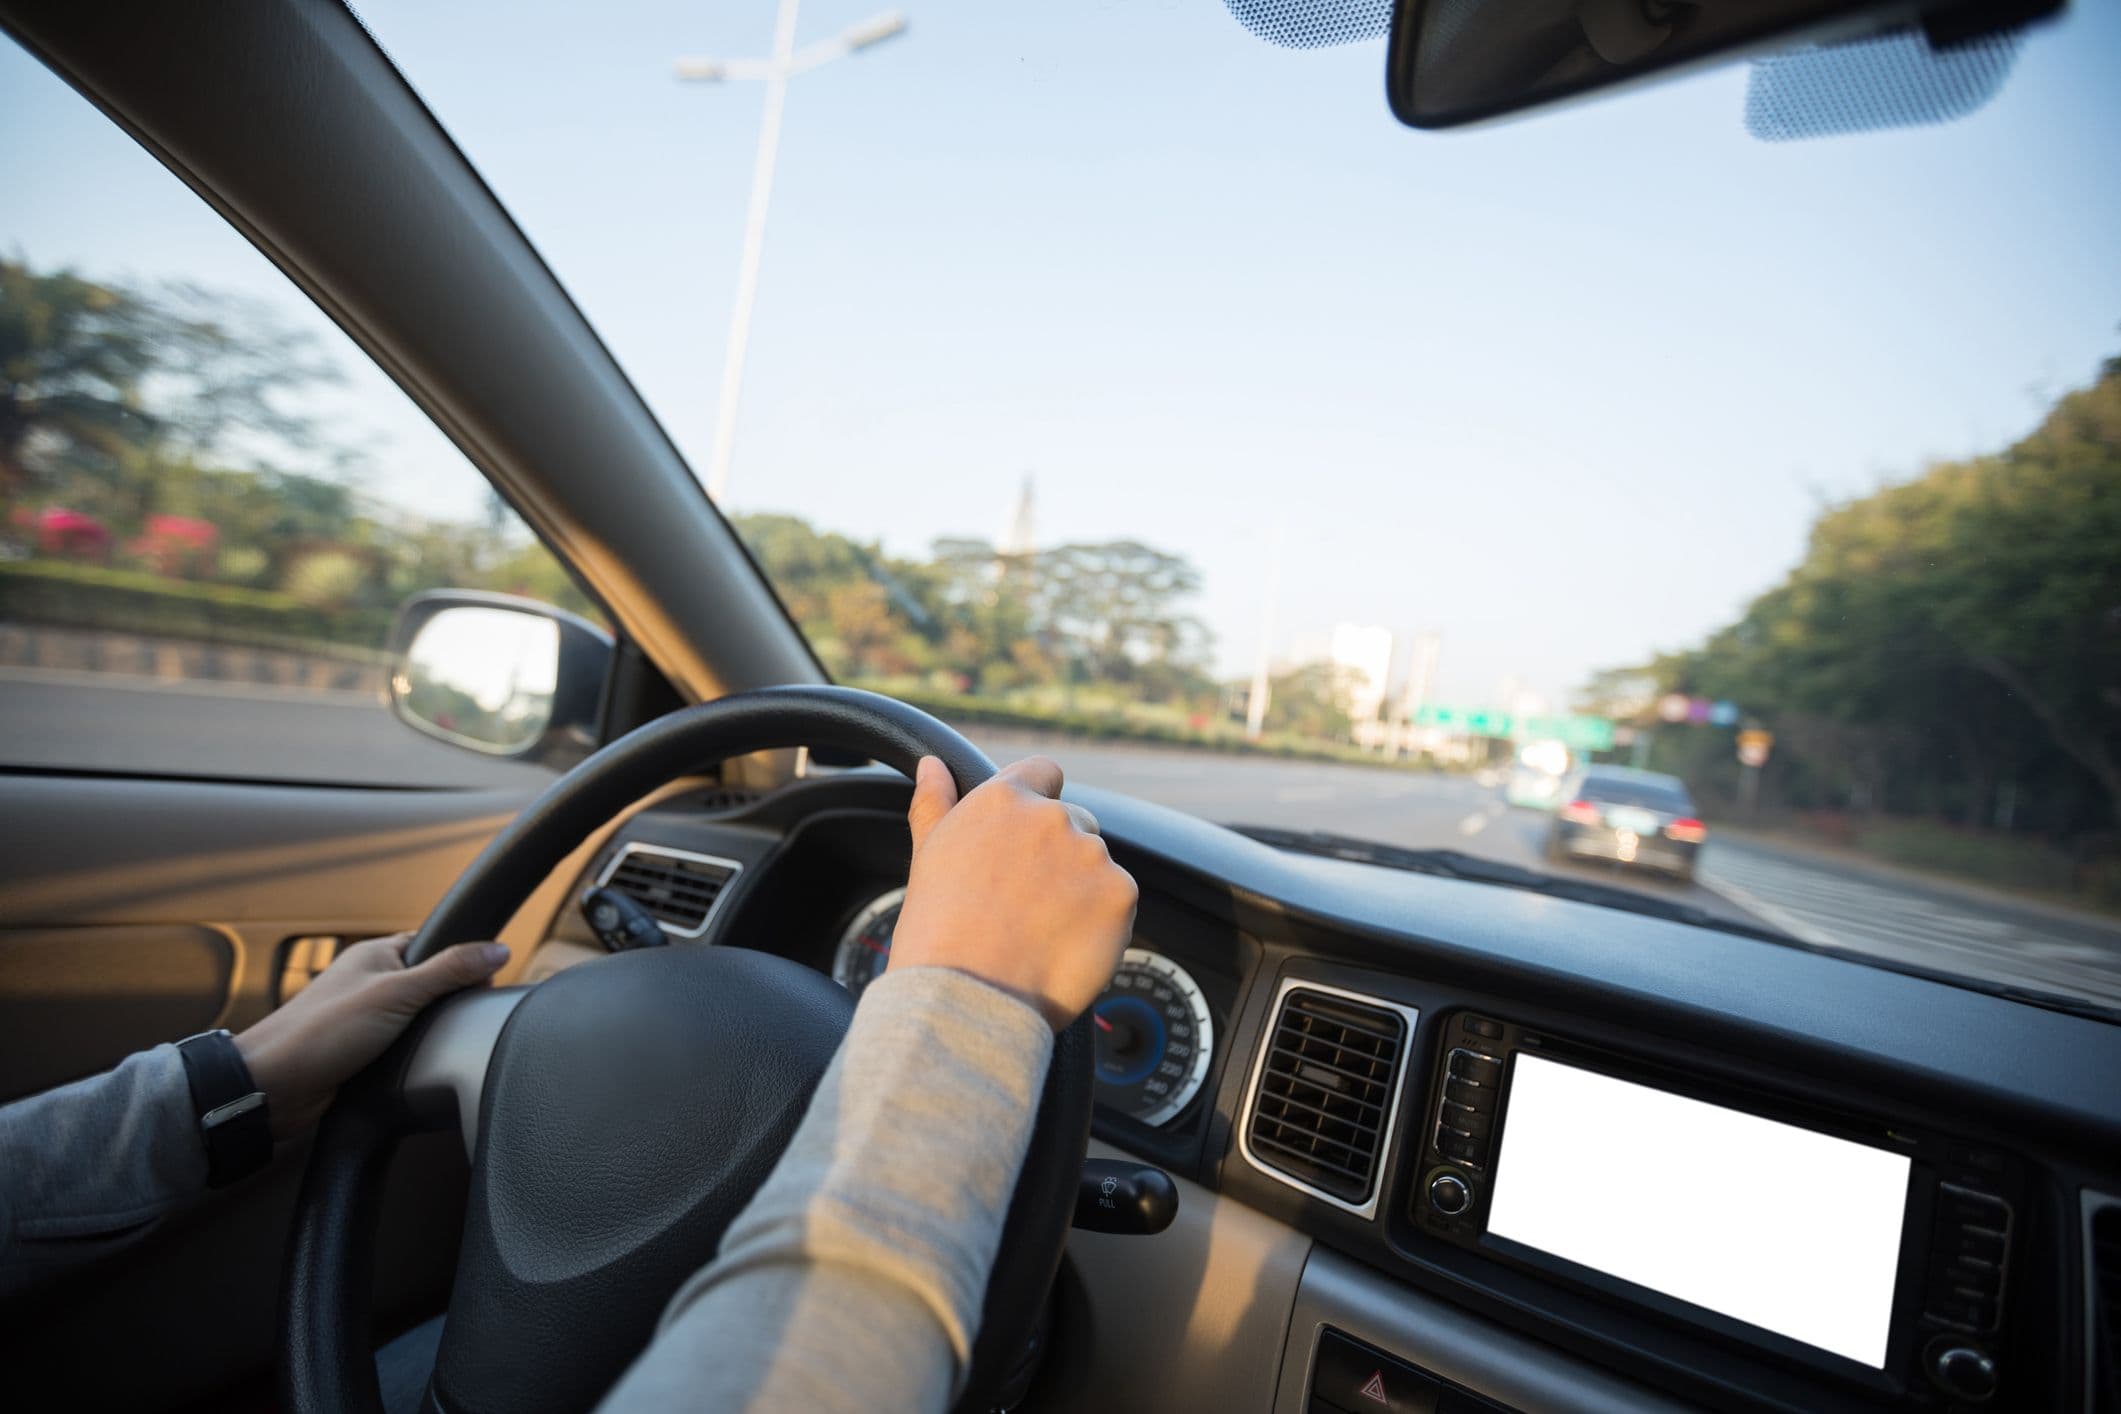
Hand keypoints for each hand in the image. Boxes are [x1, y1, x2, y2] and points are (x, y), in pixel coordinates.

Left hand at [235, 933, 509, 1137]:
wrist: (273, 1088)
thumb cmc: (322, 1032)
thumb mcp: (397, 993)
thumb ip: (450, 970)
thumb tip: (499, 950)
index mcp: (376, 954)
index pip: (436, 945)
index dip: (464, 961)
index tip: (486, 982)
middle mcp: (371, 982)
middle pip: (433, 984)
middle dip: (450, 1002)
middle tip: (464, 1017)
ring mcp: (366, 1018)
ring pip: (419, 1020)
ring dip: (431, 1033)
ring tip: (441, 1043)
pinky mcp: (363, 1052)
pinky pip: (405, 1047)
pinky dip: (416, 1055)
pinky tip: (422, 1063)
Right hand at [890, 755, 1137, 1030]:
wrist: (966, 996)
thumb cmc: (938, 932)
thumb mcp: (929, 856)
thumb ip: (936, 802)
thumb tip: (932, 765)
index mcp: (1004, 800)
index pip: (1044, 773)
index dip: (1040, 803)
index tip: (1028, 839)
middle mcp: (1051, 817)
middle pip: (1076, 822)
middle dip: (1059, 855)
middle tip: (1026, 902)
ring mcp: (1090, 855)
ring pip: (1096, 865)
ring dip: (1081, 889)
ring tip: (1041, 930)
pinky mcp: (1120, 894)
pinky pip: (1118, 900)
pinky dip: (1101, 922)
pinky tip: (1065, 945)